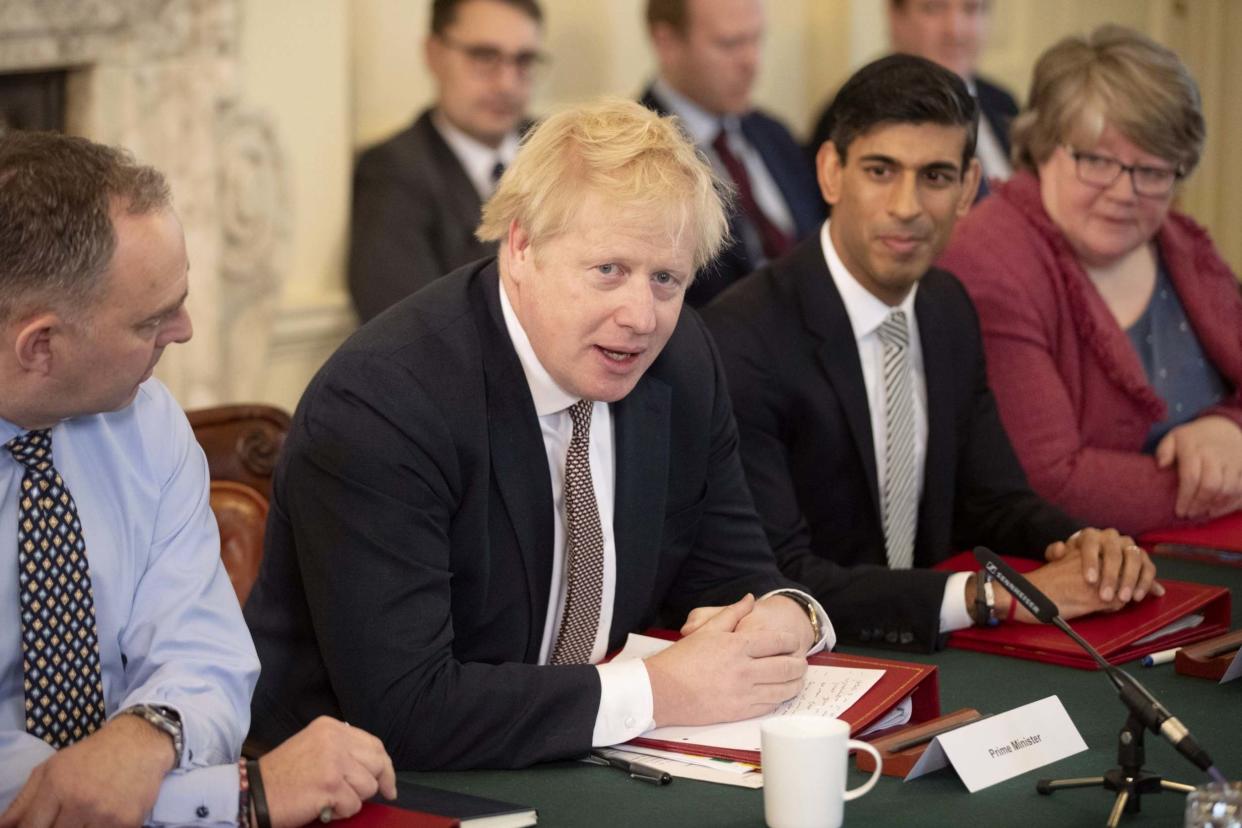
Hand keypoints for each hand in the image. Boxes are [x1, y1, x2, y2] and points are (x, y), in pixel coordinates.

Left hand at [0, 714, 174, 827]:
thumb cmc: (91, 756)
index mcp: (56, 786)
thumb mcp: (51, 768)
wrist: (140, 743)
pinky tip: (105, 817)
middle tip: (68, 820)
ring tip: (85, 816)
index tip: (40, 827)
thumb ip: (22, 802)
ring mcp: (105, 814)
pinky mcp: (128, 822)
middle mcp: (80, 801)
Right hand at [261, 717, 396, 827]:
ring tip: (328, 799)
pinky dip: (340, 812)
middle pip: (377, 764)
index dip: (385, 767)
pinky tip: (322, 807)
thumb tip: (377, 769)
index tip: (388, 784)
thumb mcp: (315, 747)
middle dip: (373, 785)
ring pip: (368, 787)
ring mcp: (334, 761)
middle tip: (357, 797)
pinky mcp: (330, 785)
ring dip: (351, 800)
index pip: (374, 745)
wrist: (253, 793)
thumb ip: (344, 750)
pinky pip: (353, 805)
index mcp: (331, 727)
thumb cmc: (283, 775)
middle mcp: (335, 739)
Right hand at [648, 594, 805, 726]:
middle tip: (802, 662)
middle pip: (786, 667)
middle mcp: (744, 669)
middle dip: (799, 664)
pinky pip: (769, 706)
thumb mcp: (706, 630)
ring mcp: (743, 693)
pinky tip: (780, 694)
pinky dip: (780, 699)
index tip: (794, 642)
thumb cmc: (682, 659)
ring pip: (782, 689)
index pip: (777, 642)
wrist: (662, 691)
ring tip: (797, 679)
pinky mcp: (739, 712)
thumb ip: (732, 613)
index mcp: (737, 646)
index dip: (791, 641)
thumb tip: (749, 599)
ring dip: (795, 683)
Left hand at [1043, 527, 1162, 603]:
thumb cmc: (1075, 559)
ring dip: (1130, 579)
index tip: (1089, 581)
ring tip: (1123, 598)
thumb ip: (1055, 553)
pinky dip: (1145, 582)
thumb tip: (1060, 549)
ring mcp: (1129, 546)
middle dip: (1111, 576)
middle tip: (1105, 596)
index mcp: (1091, 535)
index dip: (1090, 562)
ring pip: (1134, 558)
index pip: (1091, 545)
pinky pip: (1148, 568)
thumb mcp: (1062, 556)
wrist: (1093, 558)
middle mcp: (1112, 537)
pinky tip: (1137, 597)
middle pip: (1114, 553)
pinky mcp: (1143, 557)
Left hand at [1155, 415, 1241, 519]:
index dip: (1185, 497)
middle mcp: (1215, 455)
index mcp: (1194, 449)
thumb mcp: (1174, 437)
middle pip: (1210, 485)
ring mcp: (1233, 461)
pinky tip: (1220, 509)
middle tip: (1191, 514)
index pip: (1191, 477)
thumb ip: (1164, 450)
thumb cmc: (1193, 437)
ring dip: (1217, 505)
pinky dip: (1233, 503)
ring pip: (1229, 489)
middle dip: (1200, 504)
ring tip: (1204, 513)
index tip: (1179, 511)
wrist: (1223, 426)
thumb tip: (1161, 466)